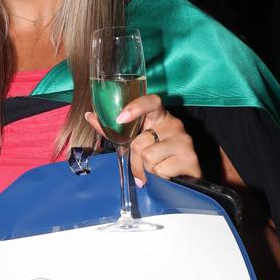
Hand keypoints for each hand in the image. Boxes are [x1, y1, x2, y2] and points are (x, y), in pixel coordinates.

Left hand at [85, 94, 200, 185]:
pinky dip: (160, 177)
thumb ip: (113, 129)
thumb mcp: (136, 140)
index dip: (135, 107)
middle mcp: (173, 124)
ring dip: (148, 170)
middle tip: (142, 168)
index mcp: (159, 116)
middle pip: (139, 143)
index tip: (120, 118)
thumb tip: (89, 115)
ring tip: (158, 169)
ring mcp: (184, 139)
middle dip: (134, 161)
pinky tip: (168, 175)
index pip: (151, 101)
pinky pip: (161, 170)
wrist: (185, 177)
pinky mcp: (190, 158)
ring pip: (148, 157)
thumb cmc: (158, 155)